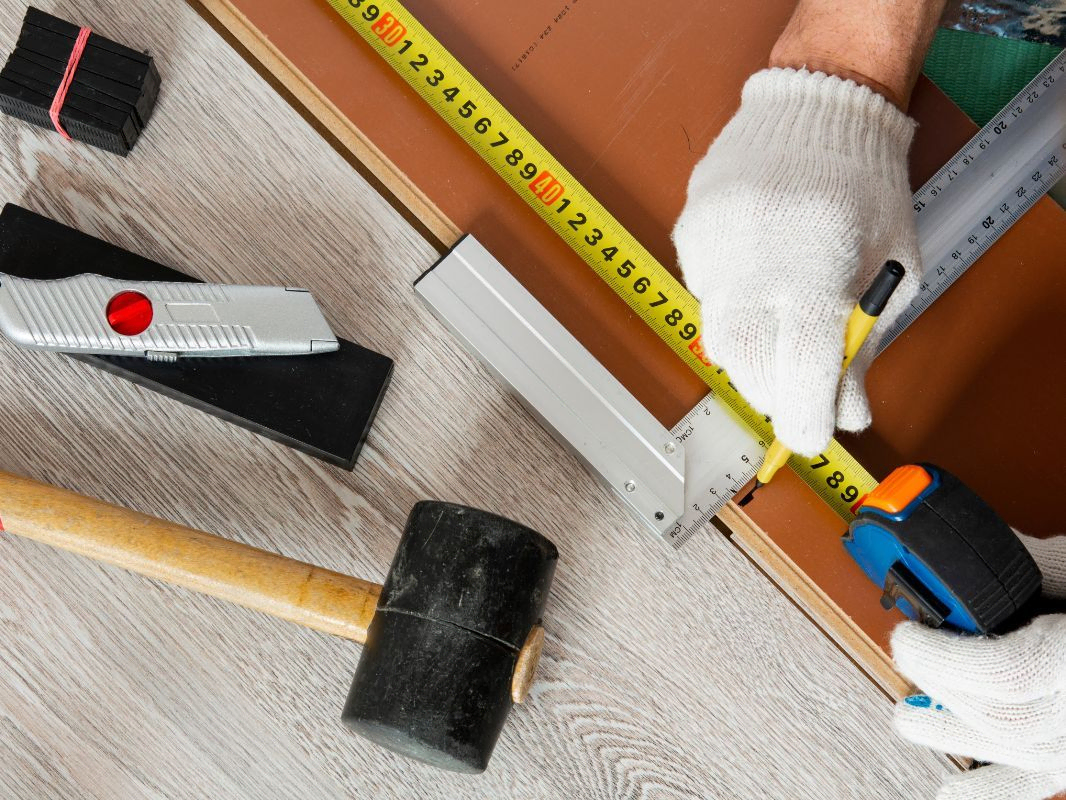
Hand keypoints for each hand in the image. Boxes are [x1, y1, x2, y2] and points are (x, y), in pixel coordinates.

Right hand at [672, 68, 919, 456]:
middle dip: (772, 392)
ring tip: (780, 324)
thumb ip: (864, 345)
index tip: (809, 436)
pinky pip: (704, 296)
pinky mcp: (688, 235)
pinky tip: (757, 278)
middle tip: (794, 391)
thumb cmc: (866, 185)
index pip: (799, 372)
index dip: (804, 417)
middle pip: (747, 365)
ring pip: (718, 336)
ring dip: (751, 352)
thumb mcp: (891, 269)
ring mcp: (713, 247)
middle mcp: (754, 261)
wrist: (815, 104)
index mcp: (815, 269)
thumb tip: (846, 413)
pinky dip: (732, 306)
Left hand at [892, 532, 1065, 799]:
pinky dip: (990, 792)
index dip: (947, 657)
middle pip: (1004, 716)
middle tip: (909, 651)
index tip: (910, 635)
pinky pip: (1038, 785)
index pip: (1010, 673)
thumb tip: (981, 550)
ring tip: (909, 715)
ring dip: (951, 733)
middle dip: (941, 684)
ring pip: (1017, 753)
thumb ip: (1043, 563)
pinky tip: (949, 795)